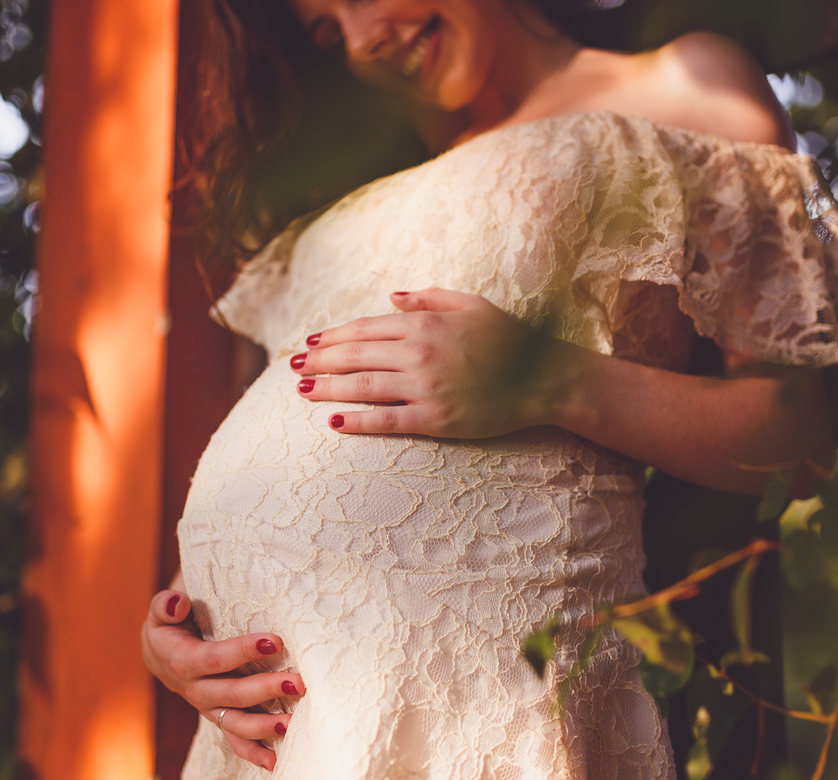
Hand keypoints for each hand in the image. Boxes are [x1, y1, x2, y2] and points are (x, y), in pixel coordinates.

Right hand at [142, 590, 304, 770]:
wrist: (161, 652)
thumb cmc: (170, 623)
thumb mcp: (162, 611)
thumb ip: (166, 605)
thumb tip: (178, 603)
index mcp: (181, 661)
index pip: (213, 658)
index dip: (242, 651)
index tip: (274, 641)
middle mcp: (195, 690)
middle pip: (230, 694)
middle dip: (264, 689)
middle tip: (297, 682)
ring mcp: (208, 707)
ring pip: (234, 722)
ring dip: (263, 726)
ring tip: (292, 722)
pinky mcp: (219, 716)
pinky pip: (233, 738)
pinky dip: (253, 752)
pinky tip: (275, 760)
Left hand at [290, 288, 573, 437]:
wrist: (545, 379)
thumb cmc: (511, 340)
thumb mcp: (473, 305)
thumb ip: (430, 298)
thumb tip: (392, 298)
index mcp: (426, 323)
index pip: (366, 329)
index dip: (334, 337)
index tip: (311, 344)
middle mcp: (420, 353)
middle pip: (356, 356)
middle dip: (319, 362)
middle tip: (292, 369)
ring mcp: (426, 387)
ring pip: (363, 387)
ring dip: (327, 389)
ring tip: (302, 392)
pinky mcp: (436, 420)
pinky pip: (387, 420)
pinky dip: (358, 421)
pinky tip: (334, 423)